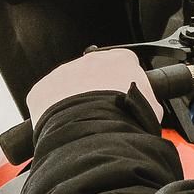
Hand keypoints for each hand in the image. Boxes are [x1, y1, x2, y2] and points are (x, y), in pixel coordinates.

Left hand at [25, 48, 161, 130]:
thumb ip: (146, 100)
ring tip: (82, 125)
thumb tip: (147, 109)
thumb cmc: (125, 121)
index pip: (125, 61)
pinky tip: (63, 128)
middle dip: (96, 91)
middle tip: (102, 114)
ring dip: (72, 102)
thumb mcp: (152, 109)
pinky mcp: (42, 90)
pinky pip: (45, 100)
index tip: (123, 96)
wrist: (96, 134)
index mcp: (120, 60)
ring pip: (67, 86)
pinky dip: (51, 113)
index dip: (124, 81)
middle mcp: (90, 60)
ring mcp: (63, 73)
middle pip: (93, 73)